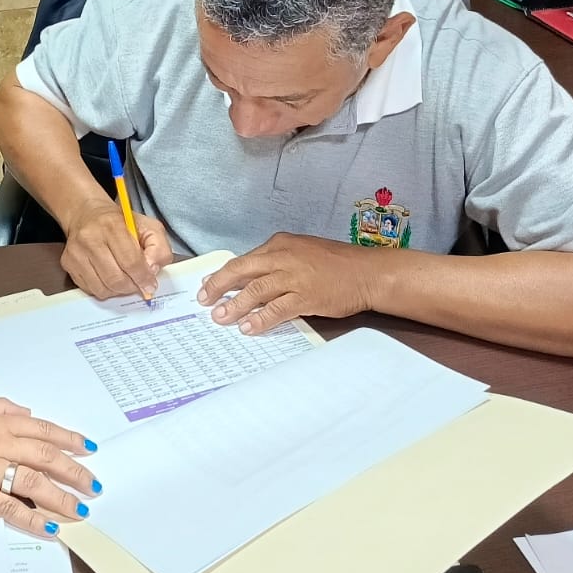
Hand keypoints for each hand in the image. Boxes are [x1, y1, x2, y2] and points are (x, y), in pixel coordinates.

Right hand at [0, 395, 100, 537]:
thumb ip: (1, 407)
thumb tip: (26, 413)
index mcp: (0, 423)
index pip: (44, 432)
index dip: (69, 441)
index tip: (89, 449)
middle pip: (46, 458)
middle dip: (74, 472)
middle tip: (94, 486)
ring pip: (33, 482)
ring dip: (60, 497)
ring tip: (79, 510)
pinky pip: (8, 506)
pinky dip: (31, 517)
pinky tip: (48, 526)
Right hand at [60, 199, 173, 299]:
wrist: (87, 214)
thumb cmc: (121, 223)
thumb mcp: (149, 227)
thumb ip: (159, 248)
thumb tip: (151, 271)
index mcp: (112, 225)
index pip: (131, 261)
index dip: (143, 278)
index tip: (150, 285)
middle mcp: (90, 238)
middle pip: (116, 279)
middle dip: (131, 286)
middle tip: (137, 284)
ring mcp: (76, 252)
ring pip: (102, 288)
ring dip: (118, 290)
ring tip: (123, 278)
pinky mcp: (68, 263)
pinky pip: (90, 289)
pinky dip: (104, 289)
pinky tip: (108, 277)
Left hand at [198, 232, 376, 333]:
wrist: (368, 272)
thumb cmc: (337, 264)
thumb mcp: (302, 253)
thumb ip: (278, 263)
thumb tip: (252, 280)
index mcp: (280, 244)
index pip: (244, 260)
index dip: (224, 274)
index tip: (208, 285)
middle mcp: (283, 256)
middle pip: (242, 270)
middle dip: (219, 285)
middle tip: (204, 299)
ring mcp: (295, 276)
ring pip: (256, 289)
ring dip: (235, 304)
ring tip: (220, 317)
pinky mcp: (306, 295)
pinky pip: (277, 308)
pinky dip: (260, 318)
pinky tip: (248, 327)